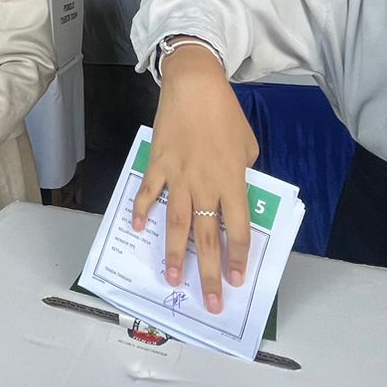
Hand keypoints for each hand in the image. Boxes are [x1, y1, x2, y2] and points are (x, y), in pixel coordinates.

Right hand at [131, 43, 257, 312]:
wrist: (195, 85)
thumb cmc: (225, 113)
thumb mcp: (247, 145)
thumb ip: (242, 173)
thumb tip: (232, 192)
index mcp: (232, 181)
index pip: (237, 229)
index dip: (237, 258)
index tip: (237, 281)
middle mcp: (205, 185)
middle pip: (207, 238)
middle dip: (209, 274)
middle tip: (210, 302)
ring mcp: (179, 177)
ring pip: (177, 225)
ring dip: (175, 256)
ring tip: (174, 280)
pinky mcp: (158, 164)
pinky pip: (149, 194)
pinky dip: (142, 212)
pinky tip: (139, 229)